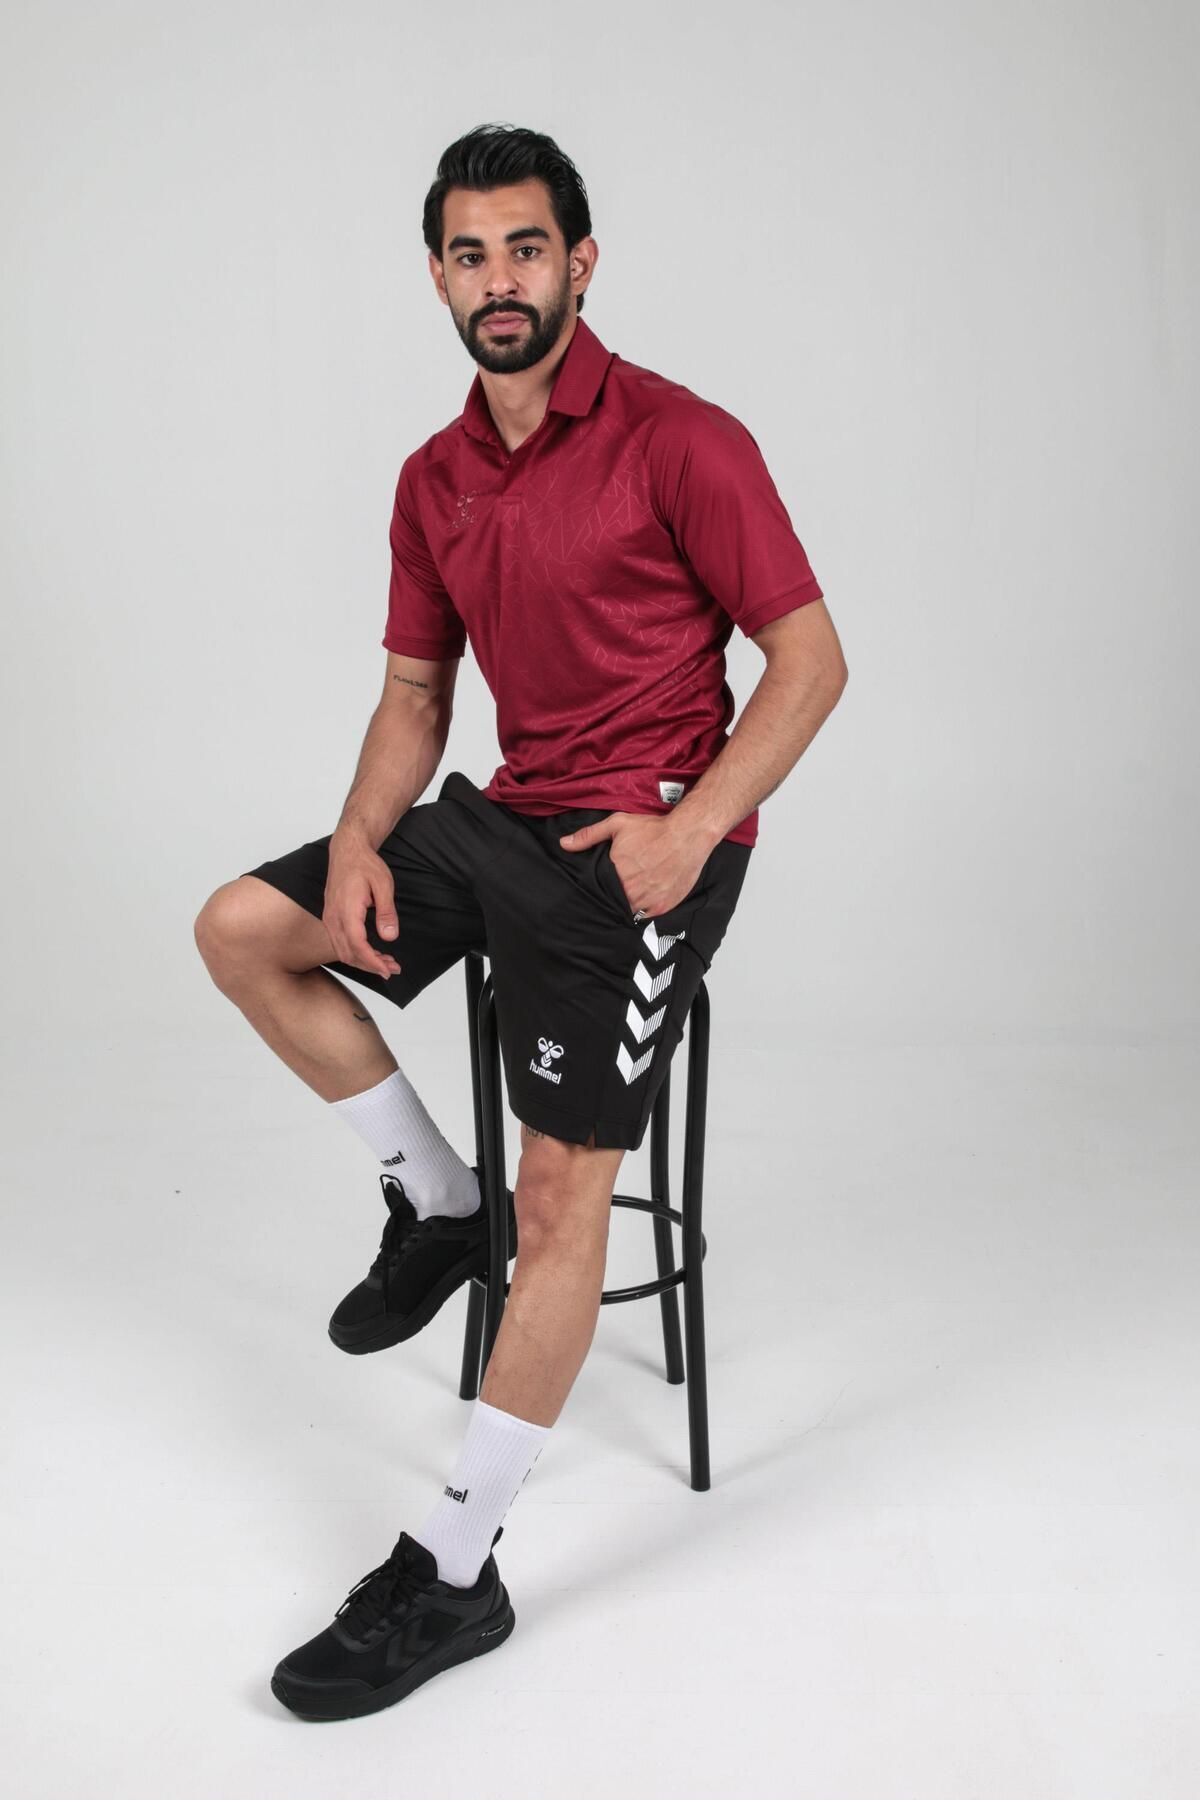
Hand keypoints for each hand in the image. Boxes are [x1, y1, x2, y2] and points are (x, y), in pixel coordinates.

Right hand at [324, 831, 402, 978]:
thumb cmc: (364, 865)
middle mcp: (333, 918)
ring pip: (342, 951)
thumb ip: (386, 912)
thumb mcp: (383, 885)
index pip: (358, 945)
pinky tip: (371, 953)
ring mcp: (329, 919)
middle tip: (393, 969)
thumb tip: (390, 936)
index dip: (372, 962)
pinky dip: (355, 952)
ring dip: (363, 961)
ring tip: (386, 962)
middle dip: (370, 966)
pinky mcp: (330, 918)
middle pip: (348, 954)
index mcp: (346, 910)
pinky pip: (339, 943)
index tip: (387, 970)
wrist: (347, 851)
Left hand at [559, 813, 712, 917]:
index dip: (599, 889)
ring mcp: (648, 901)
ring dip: (628, 905)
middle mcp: (631, 891)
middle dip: (613, 897)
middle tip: (617, 889)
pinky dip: (644, 909)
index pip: (599, 891)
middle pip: (614, 903)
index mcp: (616, 874)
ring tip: (629, 894)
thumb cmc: (653, 829)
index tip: (600, 886)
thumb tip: (564, 844)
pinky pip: (647, 915)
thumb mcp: (617, 825)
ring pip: (630, 911)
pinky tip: (644, 897)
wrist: (687, 835)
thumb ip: (589, 836)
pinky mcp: (663, 906)